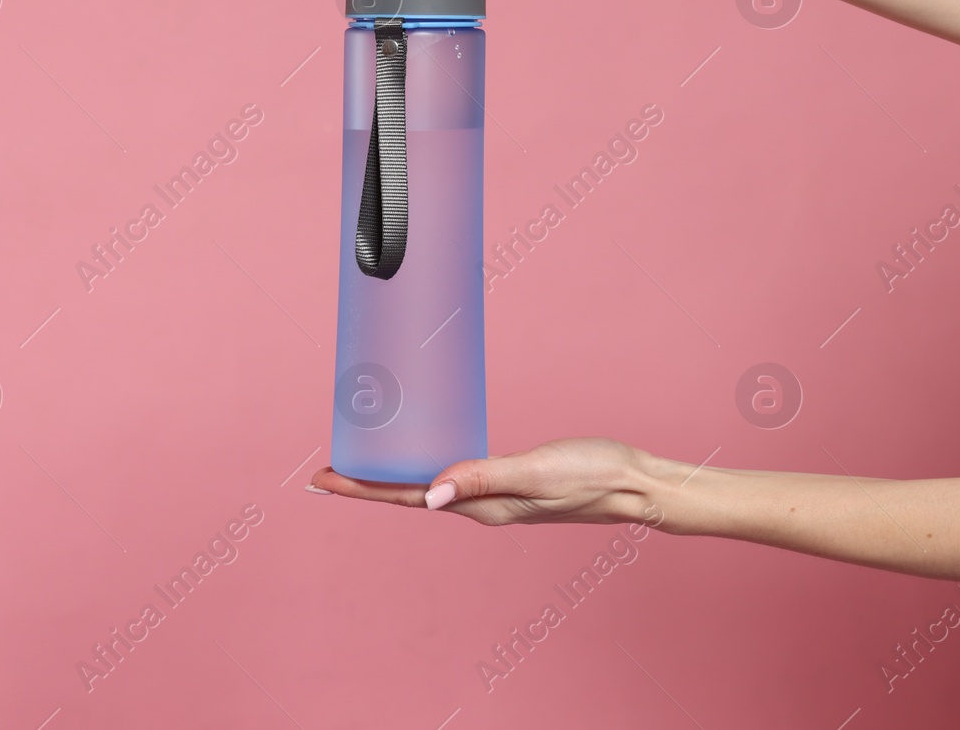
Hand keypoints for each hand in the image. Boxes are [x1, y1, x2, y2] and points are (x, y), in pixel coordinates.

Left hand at [307, 437, 661, 526]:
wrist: (638, 483)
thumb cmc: (594, 475)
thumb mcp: (536, 472)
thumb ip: (484, 478)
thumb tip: (430, 496)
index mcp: (481, 506)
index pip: (406, 497)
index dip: (361, 488)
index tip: (321, 479)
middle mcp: (480, 505)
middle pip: (407, 493)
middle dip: (364, 484)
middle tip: (324, 472)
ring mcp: (493, 494)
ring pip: (427, 484)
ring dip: (390, 476)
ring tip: (359, 462)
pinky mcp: (506, 479)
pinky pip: (452, 472)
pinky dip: (424, 463)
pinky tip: (419, 452)